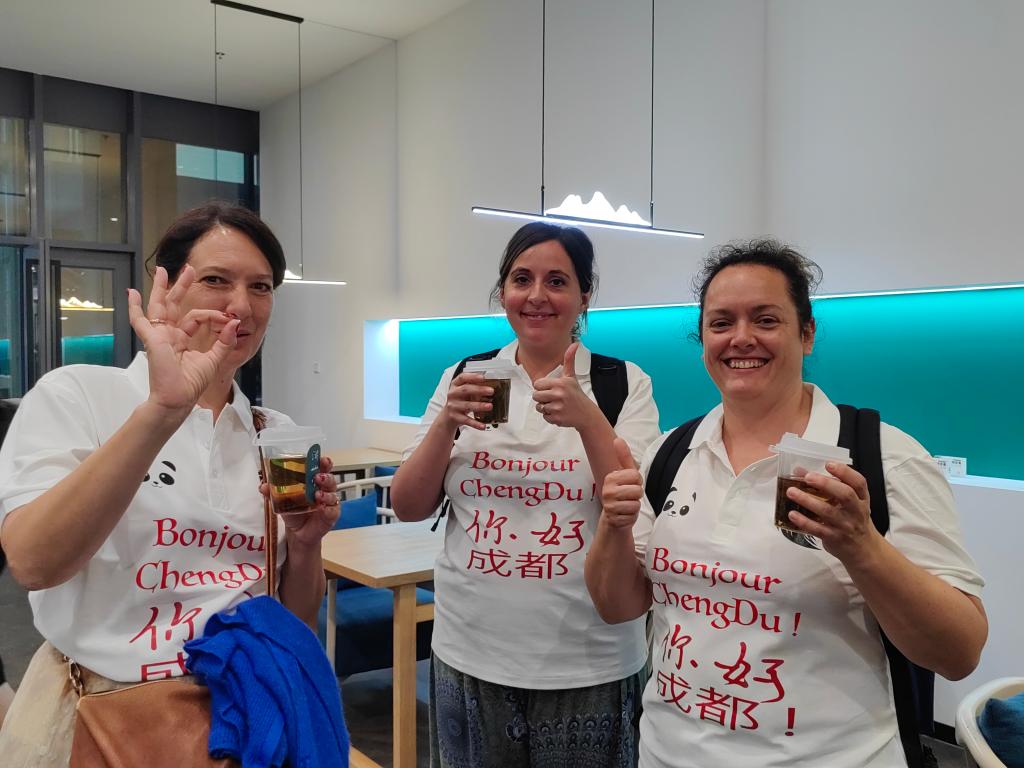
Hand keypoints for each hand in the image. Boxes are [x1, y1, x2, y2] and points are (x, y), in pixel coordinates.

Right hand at [128, 266, 238, 413]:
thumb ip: (224, 341)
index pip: (196, 317)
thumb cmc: (192, 384)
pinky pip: (140, 321)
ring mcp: (159, 336)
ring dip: (162, 288)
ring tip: (162, 271)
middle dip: (181, 286)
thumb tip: (234, 323)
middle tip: (188, 269)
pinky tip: (132, 294)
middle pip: (175, 304)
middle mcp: (170, 335)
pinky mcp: (153, 339)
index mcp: (182, 339)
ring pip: (159, 306)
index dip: (213, 315)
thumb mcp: (214, 359)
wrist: (179, 399)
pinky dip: (135, 308)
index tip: (228, 318)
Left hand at [260, 456, 339, 542]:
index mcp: (313, 481)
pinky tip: (322, 508)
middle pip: (330, 479)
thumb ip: (273, 492)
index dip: (323, 463)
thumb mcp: (282, 500)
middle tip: (318, 476)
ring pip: (332, 494)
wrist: (298, 531)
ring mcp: (329, 502)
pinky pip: (332, 510)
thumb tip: (263, 486)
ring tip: (317, 495)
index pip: (321, 468)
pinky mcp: (331, 515)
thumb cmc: (294, 510)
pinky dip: (328, 509)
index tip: (322, 459)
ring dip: (326, 493)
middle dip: (326, 476)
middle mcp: (323, 489)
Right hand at [440, 372, 493, 431]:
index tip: (483, 377)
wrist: (448, 415)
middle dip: (479, 390)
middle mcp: (452, 394)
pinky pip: (467, 420)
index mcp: (455, 384)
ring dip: (479, 406)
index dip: (472, 376)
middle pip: (465, 390)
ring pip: (467, 405)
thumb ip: (475, 387)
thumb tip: (492, 386)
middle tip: (491, 391)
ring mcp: (453, 406)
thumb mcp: (464, 391)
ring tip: (490, 406)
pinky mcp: (455, 417)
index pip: (462, 377)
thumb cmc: (460, 400)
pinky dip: (475, 423)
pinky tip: (483, 426)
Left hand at [532, 343, 600, 428]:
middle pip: (536, 396)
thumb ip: (569, 360)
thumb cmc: (576, 394)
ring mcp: (558, 407)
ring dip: (546, 407)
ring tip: (557, 405)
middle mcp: (559, 395)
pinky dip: (550, 416)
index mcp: (560, 383)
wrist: (587, 414)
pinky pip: (544, 416)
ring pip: (539, 407)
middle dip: (542, 397)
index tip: (551, 389)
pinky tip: (559, 413)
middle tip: (554, 398)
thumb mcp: (571, 376)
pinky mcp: (557, 418)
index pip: (537, 384)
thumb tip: (574, 344)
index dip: (542, 387)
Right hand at [601, 438, 643, 528]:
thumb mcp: (625, 474)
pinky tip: (625, 514)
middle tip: (629, 496)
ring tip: (627, 505)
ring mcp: (610, 505)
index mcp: (611, 478)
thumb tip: (618, 439)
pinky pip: (633, 514)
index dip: (637, 481)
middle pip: (638, 490)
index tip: (630, 484)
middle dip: (637, 494)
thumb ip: (624, 457)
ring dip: (635, 505)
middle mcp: (608, 491)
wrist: (614, 517)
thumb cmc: (622, 493)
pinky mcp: (614, 519)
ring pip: (636, 503)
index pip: (635, 475)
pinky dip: (632, 516)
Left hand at [784, 462, 883, 563]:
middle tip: (807, 477)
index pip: (859, 483)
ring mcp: (846, 525)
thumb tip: (801, 471)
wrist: (864, 550)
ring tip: (792, 492)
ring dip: (808, 500)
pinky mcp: (834, 538)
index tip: (829, 464)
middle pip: (845, 494)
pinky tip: (792, 514)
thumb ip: (830, 487)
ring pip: (827, 512)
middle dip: (825, 484)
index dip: (845, 472)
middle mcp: (856, 511)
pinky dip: (804, 521)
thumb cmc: (853, 520)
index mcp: (861, 499)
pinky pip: (818, 529)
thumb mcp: (850, 503)